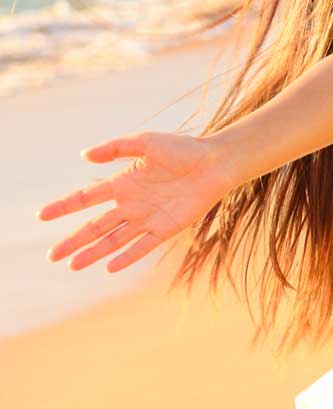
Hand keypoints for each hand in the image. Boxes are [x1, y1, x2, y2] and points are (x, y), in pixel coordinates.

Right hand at [37, 131, 231, 272]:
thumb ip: (117, 148)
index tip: (42, 215)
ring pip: (114, 239)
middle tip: (52, 255)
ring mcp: (148, 217)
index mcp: (124, 182)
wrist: (215, 163)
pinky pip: (142, 245)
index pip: (87, 198)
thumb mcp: (147, 142)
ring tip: (72, 265)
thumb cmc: (183, 149)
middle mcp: (132, 203)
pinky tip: (109, 266)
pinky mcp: (166, 228)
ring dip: (94, 252)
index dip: (65, 206)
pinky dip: (126, 256)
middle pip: (96, 225)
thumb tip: (84, 155)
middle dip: (74, 240)